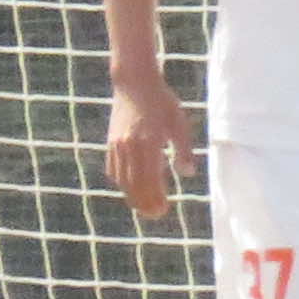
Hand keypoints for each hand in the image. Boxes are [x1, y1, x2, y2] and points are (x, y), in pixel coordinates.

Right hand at [104, 75, 190, 221]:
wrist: (134, 84)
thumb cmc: (162, 102)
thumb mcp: (180, 124)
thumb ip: (183, 150)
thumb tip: (187, 174)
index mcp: (149, 143)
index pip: (150, 179)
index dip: (155, 197)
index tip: (163, 209)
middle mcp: (129, 146)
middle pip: (133, 184)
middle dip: (144, 202)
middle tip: (156, 214)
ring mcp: (117, 145)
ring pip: (122, 179)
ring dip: (132, 195)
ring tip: (145, 206)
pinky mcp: (110, 143)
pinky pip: (113, 169)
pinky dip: (122, 182)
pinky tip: (131, 187)